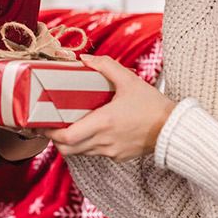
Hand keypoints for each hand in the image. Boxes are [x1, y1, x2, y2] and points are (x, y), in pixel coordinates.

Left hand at [42, 54, 175, 161]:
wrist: (175, 128)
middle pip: (68, 150)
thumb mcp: (129, 80)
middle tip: (51, 125)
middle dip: (56, 140)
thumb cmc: (152, 105)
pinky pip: (95, 153)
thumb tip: (84, 60)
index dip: (51, 133)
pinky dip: (87, 145)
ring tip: (69, 126)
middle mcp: (104, 141)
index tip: (43, 123)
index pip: (67, 138)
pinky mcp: (119, 157)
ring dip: (71, 143)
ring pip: (81, 153)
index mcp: (104, 123)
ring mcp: (111, 152)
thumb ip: (106, 66)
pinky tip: (91, 130)